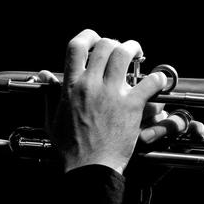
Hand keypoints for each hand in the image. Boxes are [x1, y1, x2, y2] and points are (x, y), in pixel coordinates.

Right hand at [38, 29, 196, 174]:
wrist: (88, 168)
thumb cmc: (69, 148)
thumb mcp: (52, 119)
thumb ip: (49, 94)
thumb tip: (44, 74)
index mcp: (71, 86)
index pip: (76, 46)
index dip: (88, 36)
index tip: (95, 39)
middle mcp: (90, 84)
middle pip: (104, 45)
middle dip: (114, 42)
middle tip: (121, 49)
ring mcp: (111, 94)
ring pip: (124, 54)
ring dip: (134, 49)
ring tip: (139, 54)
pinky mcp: (131, 106)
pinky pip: (149, 82)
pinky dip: (157, 78)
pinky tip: (159, 80)